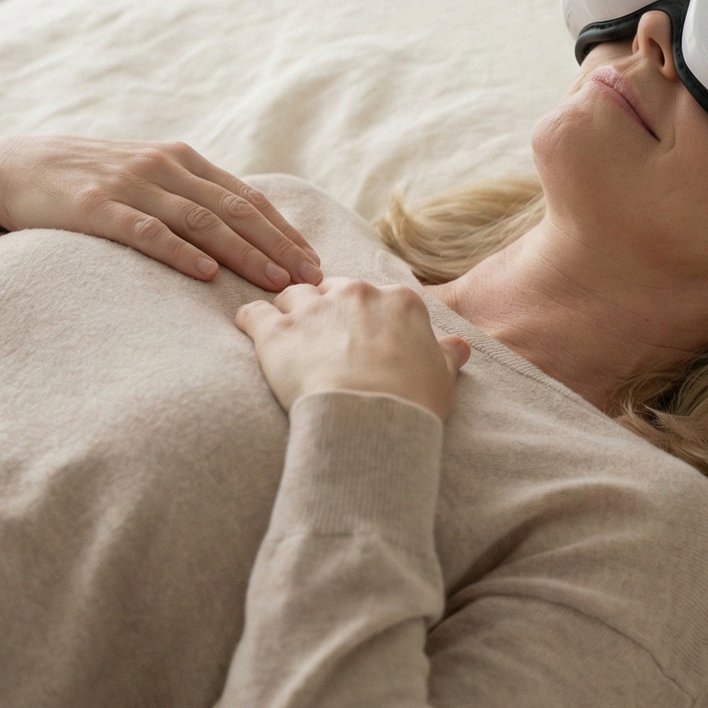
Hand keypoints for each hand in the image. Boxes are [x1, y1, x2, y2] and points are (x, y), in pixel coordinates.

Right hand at [0, 136, 322, 292]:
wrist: (17, 165)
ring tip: (275, 283)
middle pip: (235, 211)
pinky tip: (206, 272)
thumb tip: (245, 235)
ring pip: (201, 221)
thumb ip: (191, 197)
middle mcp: (165, 168)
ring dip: (244, 253)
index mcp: (184, 161)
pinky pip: (147, 230)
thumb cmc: (92, 178)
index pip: (248, 199)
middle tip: (310, 281)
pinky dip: (179, 251)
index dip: (285, 232)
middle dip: (278, 247)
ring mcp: (132, 185)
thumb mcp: (149, 177)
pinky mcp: (97, 207)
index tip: (315, 263)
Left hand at [235, 277, 469, 418]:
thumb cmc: (412, 402)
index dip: (363, 316)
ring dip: (288, 310)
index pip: (373, 296)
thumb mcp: (442, 378)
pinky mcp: (276, 331)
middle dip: (324, 307)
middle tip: (321, 336)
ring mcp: (313, 309)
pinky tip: (248, 329)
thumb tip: (460, 347)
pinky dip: (248, 319)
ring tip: (286, 335)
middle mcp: (355, 294)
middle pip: (330, 287)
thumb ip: (447, 355)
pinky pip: (252, 313)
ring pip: (291, 294)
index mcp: (398, 301)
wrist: (371, 419)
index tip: (357, 336)